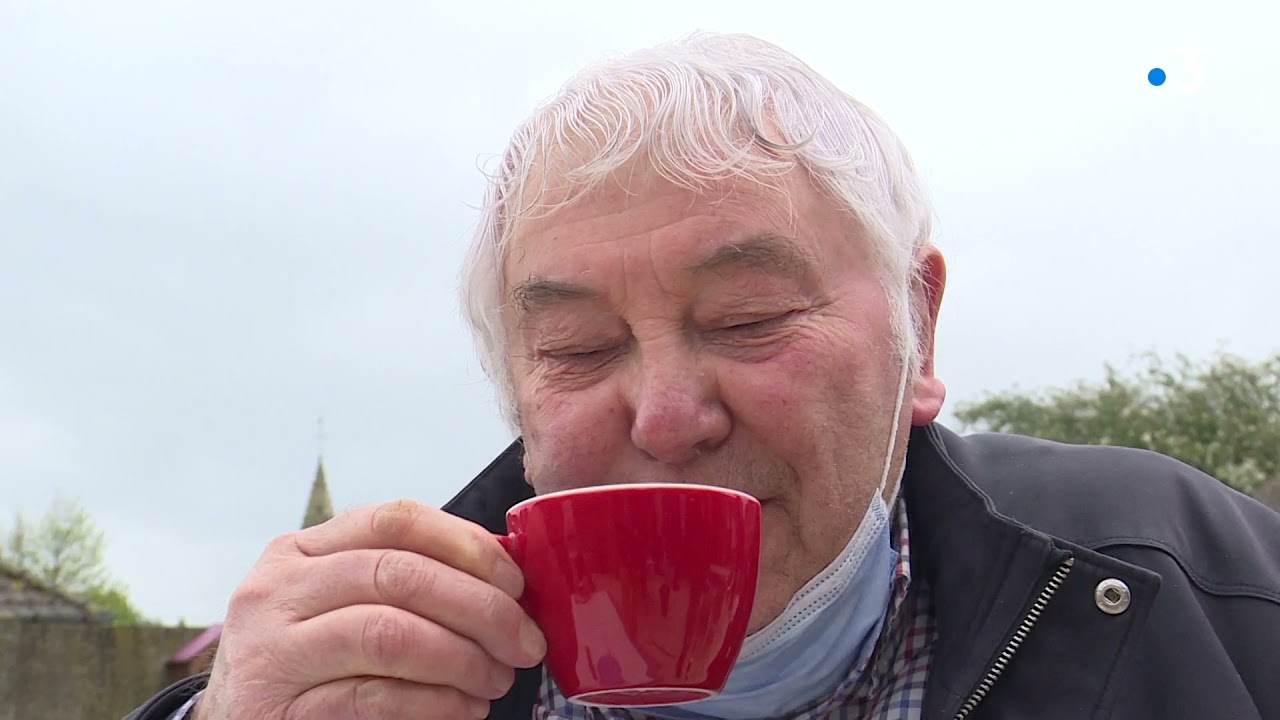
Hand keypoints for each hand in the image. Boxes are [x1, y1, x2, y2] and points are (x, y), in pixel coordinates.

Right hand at [190, 499, 546, 719]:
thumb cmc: (312, 666)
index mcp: (300, 551)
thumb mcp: (341, 606)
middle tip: (524, 642)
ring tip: (497, 678)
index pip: (394, 520)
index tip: (515, 581)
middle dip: (480, 607)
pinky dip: (435, 702)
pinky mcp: (279, 712)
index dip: (467, 544)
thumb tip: (504, 575)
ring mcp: (271, 652)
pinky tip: (464, 707)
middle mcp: (276, 591)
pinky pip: (373, 696)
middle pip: (398, 574)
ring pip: (388, 634)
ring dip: (462, 658)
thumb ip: (404, 581)